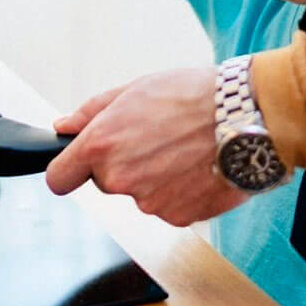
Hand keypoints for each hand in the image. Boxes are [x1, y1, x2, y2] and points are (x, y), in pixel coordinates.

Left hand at [45, 67, 250, 225]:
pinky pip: (169, 206)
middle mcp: (119, 178)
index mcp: (101, 144)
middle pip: (106, 182)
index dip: (68, 171)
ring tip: (184, 148)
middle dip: (124, 164)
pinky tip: (198, 166)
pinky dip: (181, 191)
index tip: (76, 167)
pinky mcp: (178, 217)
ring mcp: (148, 202)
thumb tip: (64, 126)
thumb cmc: (194, 96)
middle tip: (156, 139)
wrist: (246, 117)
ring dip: (156, 177)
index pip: (59, 178)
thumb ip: (92, 112)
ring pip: (141, 194)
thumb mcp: (135, 89)